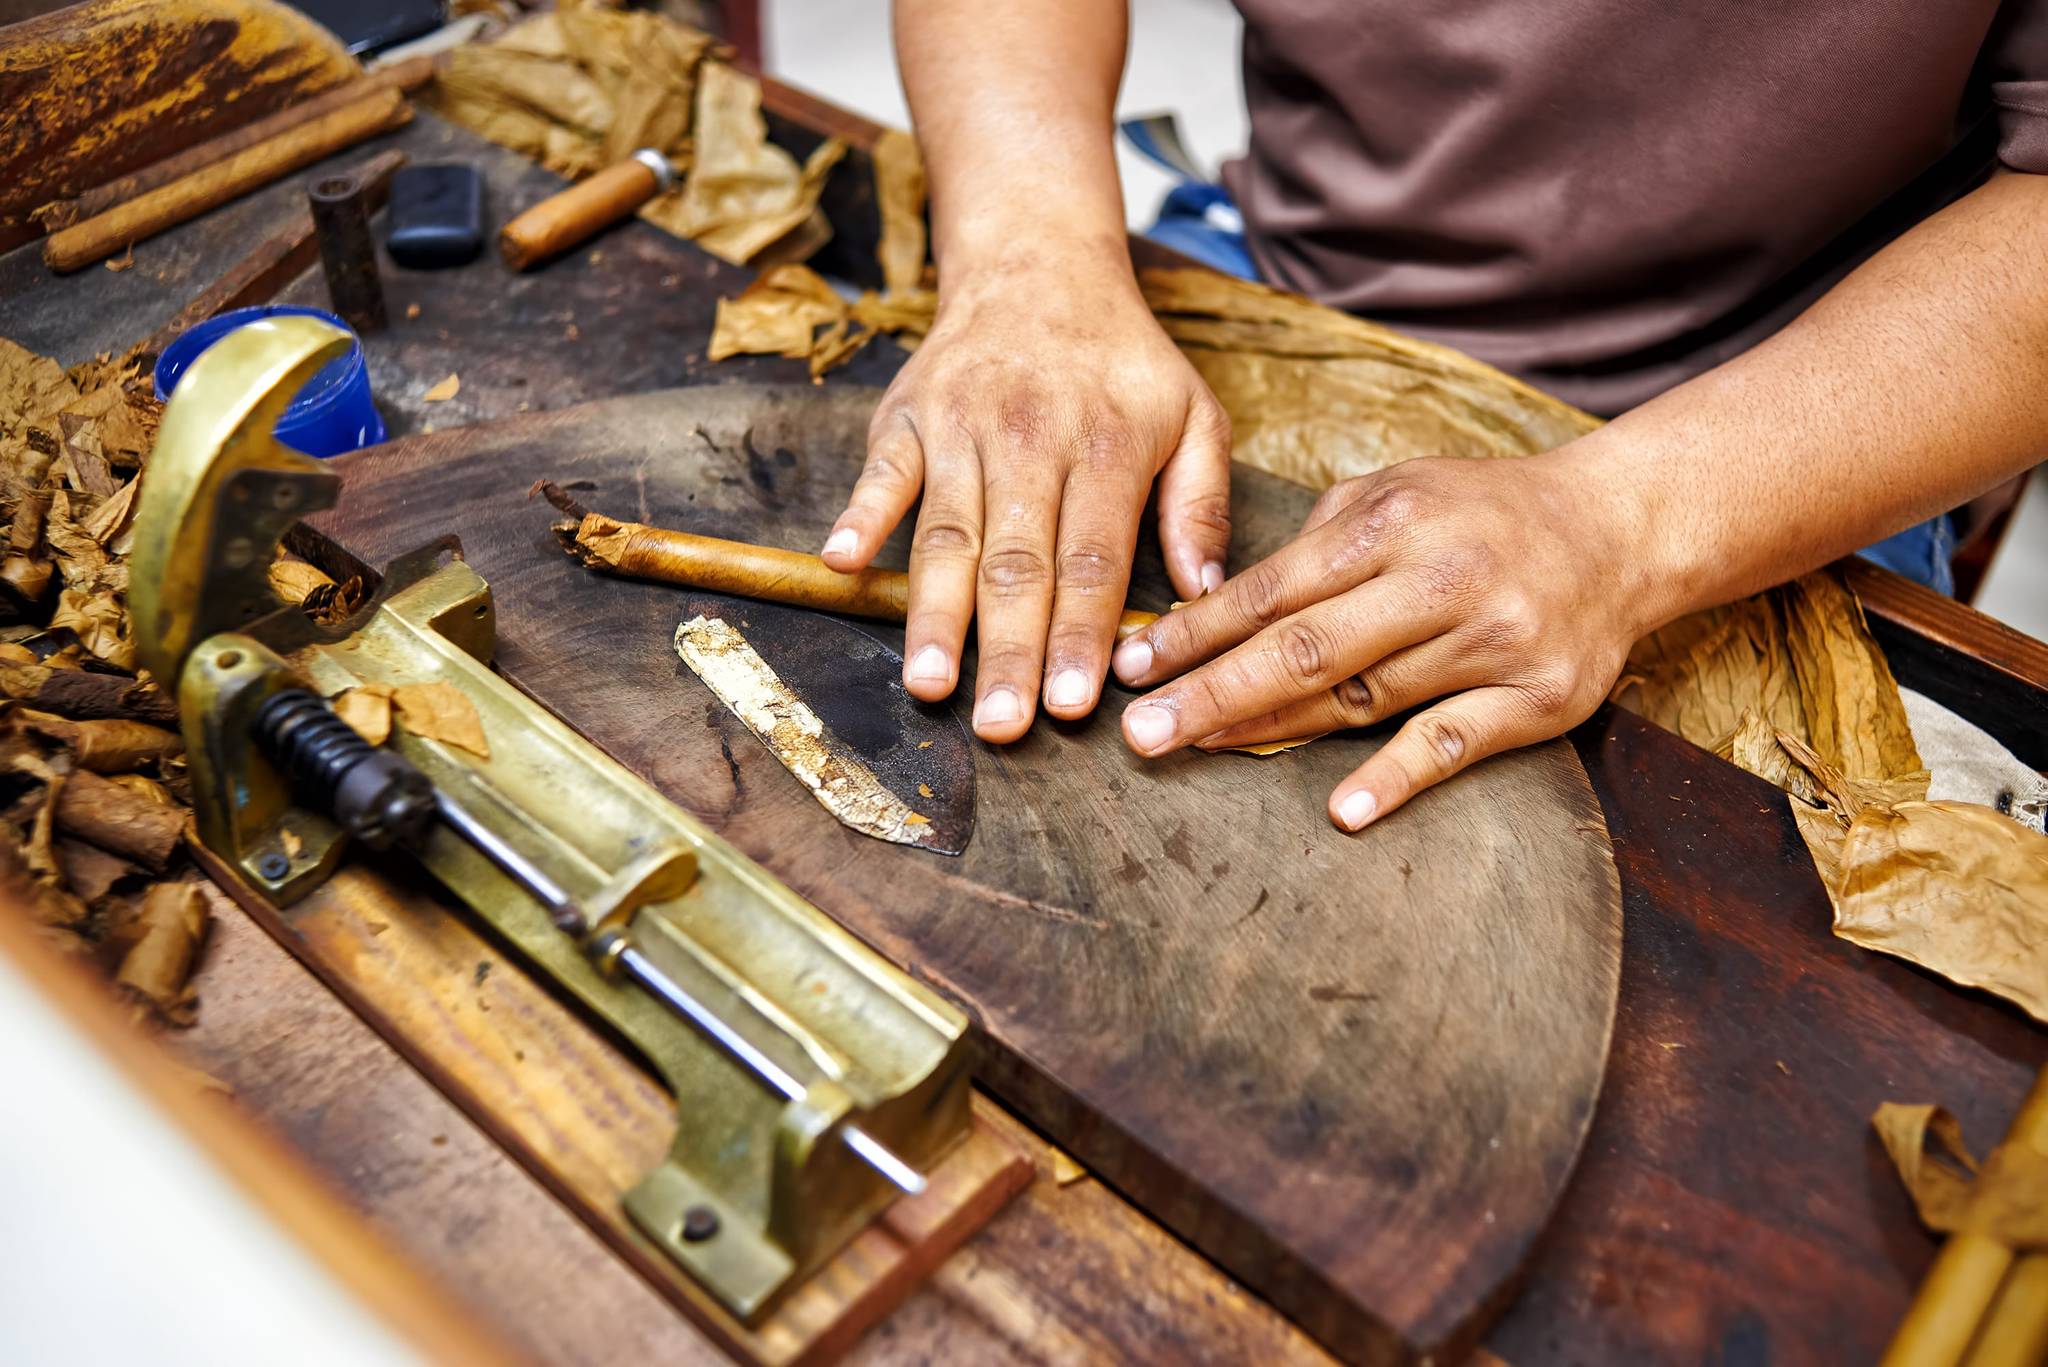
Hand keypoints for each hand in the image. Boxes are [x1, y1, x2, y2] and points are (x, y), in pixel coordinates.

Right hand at [820, 259, 1232, 741]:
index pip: (1091, 561)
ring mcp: (959, 428)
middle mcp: (1029, 439)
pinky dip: (858, 515)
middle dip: (1007, 650)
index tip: (1073, 705)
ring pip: (947, 535)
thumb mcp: (1196, 414)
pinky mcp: (905, 417)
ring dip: (934, 613)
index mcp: (1106, 447)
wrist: (1038, 262)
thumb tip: (1204, 595)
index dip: (1081, 636)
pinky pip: (879, 474)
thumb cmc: (1121, 359)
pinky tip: (844, 565)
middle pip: (1017, 563)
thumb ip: (1203, 504)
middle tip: (1000, 726)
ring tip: (928, 684)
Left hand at [1109, 453, 1654, 830]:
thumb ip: (1317, 539)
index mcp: (1394, 522)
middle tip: (1140, 731)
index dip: (1196, 631)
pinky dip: (1396, 777)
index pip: (1273, 587)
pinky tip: (1340, 809)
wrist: (1620, 530)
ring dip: (1273, 731)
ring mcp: (1489, 641)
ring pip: (1363, 698)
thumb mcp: (1397, 490)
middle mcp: (1439, 579)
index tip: (1132, 665)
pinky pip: (1452, 743)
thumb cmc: (1481, 513)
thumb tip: (1220, 603)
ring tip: (1197, 749)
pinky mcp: (1534, 698)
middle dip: (1211, 691)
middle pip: (1304, 648)